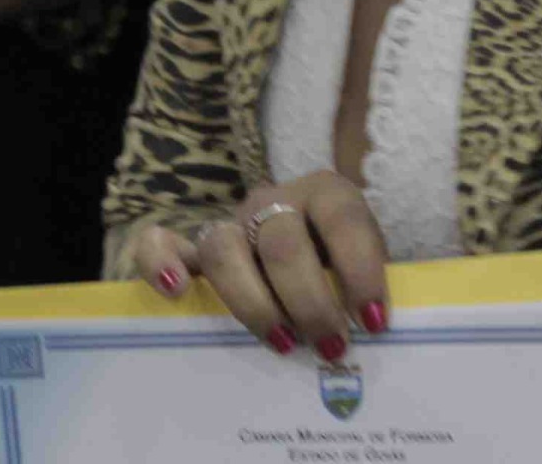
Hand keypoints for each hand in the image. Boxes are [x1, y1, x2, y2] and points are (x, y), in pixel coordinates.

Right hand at [180, 171, 390, 362]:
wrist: (308, 250)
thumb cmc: (344, 271)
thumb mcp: (365, 267)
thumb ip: (368, 290)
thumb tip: (382, 337)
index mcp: (327, 194)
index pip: (344, 219)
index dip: (361, 269)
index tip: (375, 322)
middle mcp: (276, 201)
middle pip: (283, 241)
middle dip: (310, 300)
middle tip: (330, 346)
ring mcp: (232, 223)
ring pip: (225, 248)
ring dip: (254, 302)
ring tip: (282, 343)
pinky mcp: (193, 249)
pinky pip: (159, 244)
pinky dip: (161, 263)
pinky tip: (177, 292)